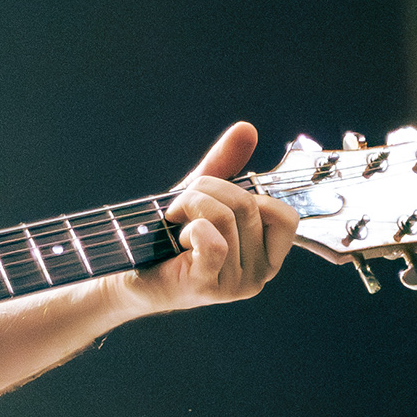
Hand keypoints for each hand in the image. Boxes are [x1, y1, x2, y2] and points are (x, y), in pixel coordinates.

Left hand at [108, 122, 299, 318]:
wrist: (130, 273)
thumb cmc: (169, 237)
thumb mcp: (201, 196)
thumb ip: (227, 165)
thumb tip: (247, 129)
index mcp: (266, 256)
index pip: (286, 216)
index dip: (249, 195)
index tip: (217, 200)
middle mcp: (258, 275)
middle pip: (248, 205)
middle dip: (208, 191)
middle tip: (181, 205)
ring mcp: (235, 286)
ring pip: (227, 217)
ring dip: (191, 206)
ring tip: (175, 221)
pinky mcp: (207, 287)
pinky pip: (214, 242)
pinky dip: (192, 226)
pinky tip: (178, 236)